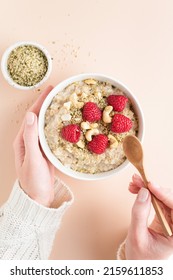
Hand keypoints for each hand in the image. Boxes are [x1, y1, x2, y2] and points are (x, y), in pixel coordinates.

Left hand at [13, 86, 54, 206]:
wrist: (37, 197)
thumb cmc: (33, 180)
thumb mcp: (32, 158)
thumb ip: (31, 137)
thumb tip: (31, 114)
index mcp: (22, 140)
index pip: (31, 115)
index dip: (40, 101)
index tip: (49, 90)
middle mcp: (29, 140)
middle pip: (38, 117)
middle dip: (47, 103)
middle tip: (58, 92)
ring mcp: (37, 145)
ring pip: (45, 124)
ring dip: (52, 112)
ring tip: (62, 102)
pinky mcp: (45, 151)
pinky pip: (51, 134)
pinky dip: (57, 125)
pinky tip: (65, 122)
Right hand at [125, 174, 172, 258]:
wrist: (139, 263)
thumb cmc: (141, 256)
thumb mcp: (137, 236)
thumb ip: (140, 214)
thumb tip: (144, 193)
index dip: (165, 195)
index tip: (151, 185)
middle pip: (170, 199)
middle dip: (153, 188)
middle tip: (138, 181)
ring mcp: (171, 219)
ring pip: (162, 197)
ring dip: (148, 188)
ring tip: (134, 184)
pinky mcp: (163, 216)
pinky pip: (157, 199)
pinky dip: (146, 193)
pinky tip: (137, 189)